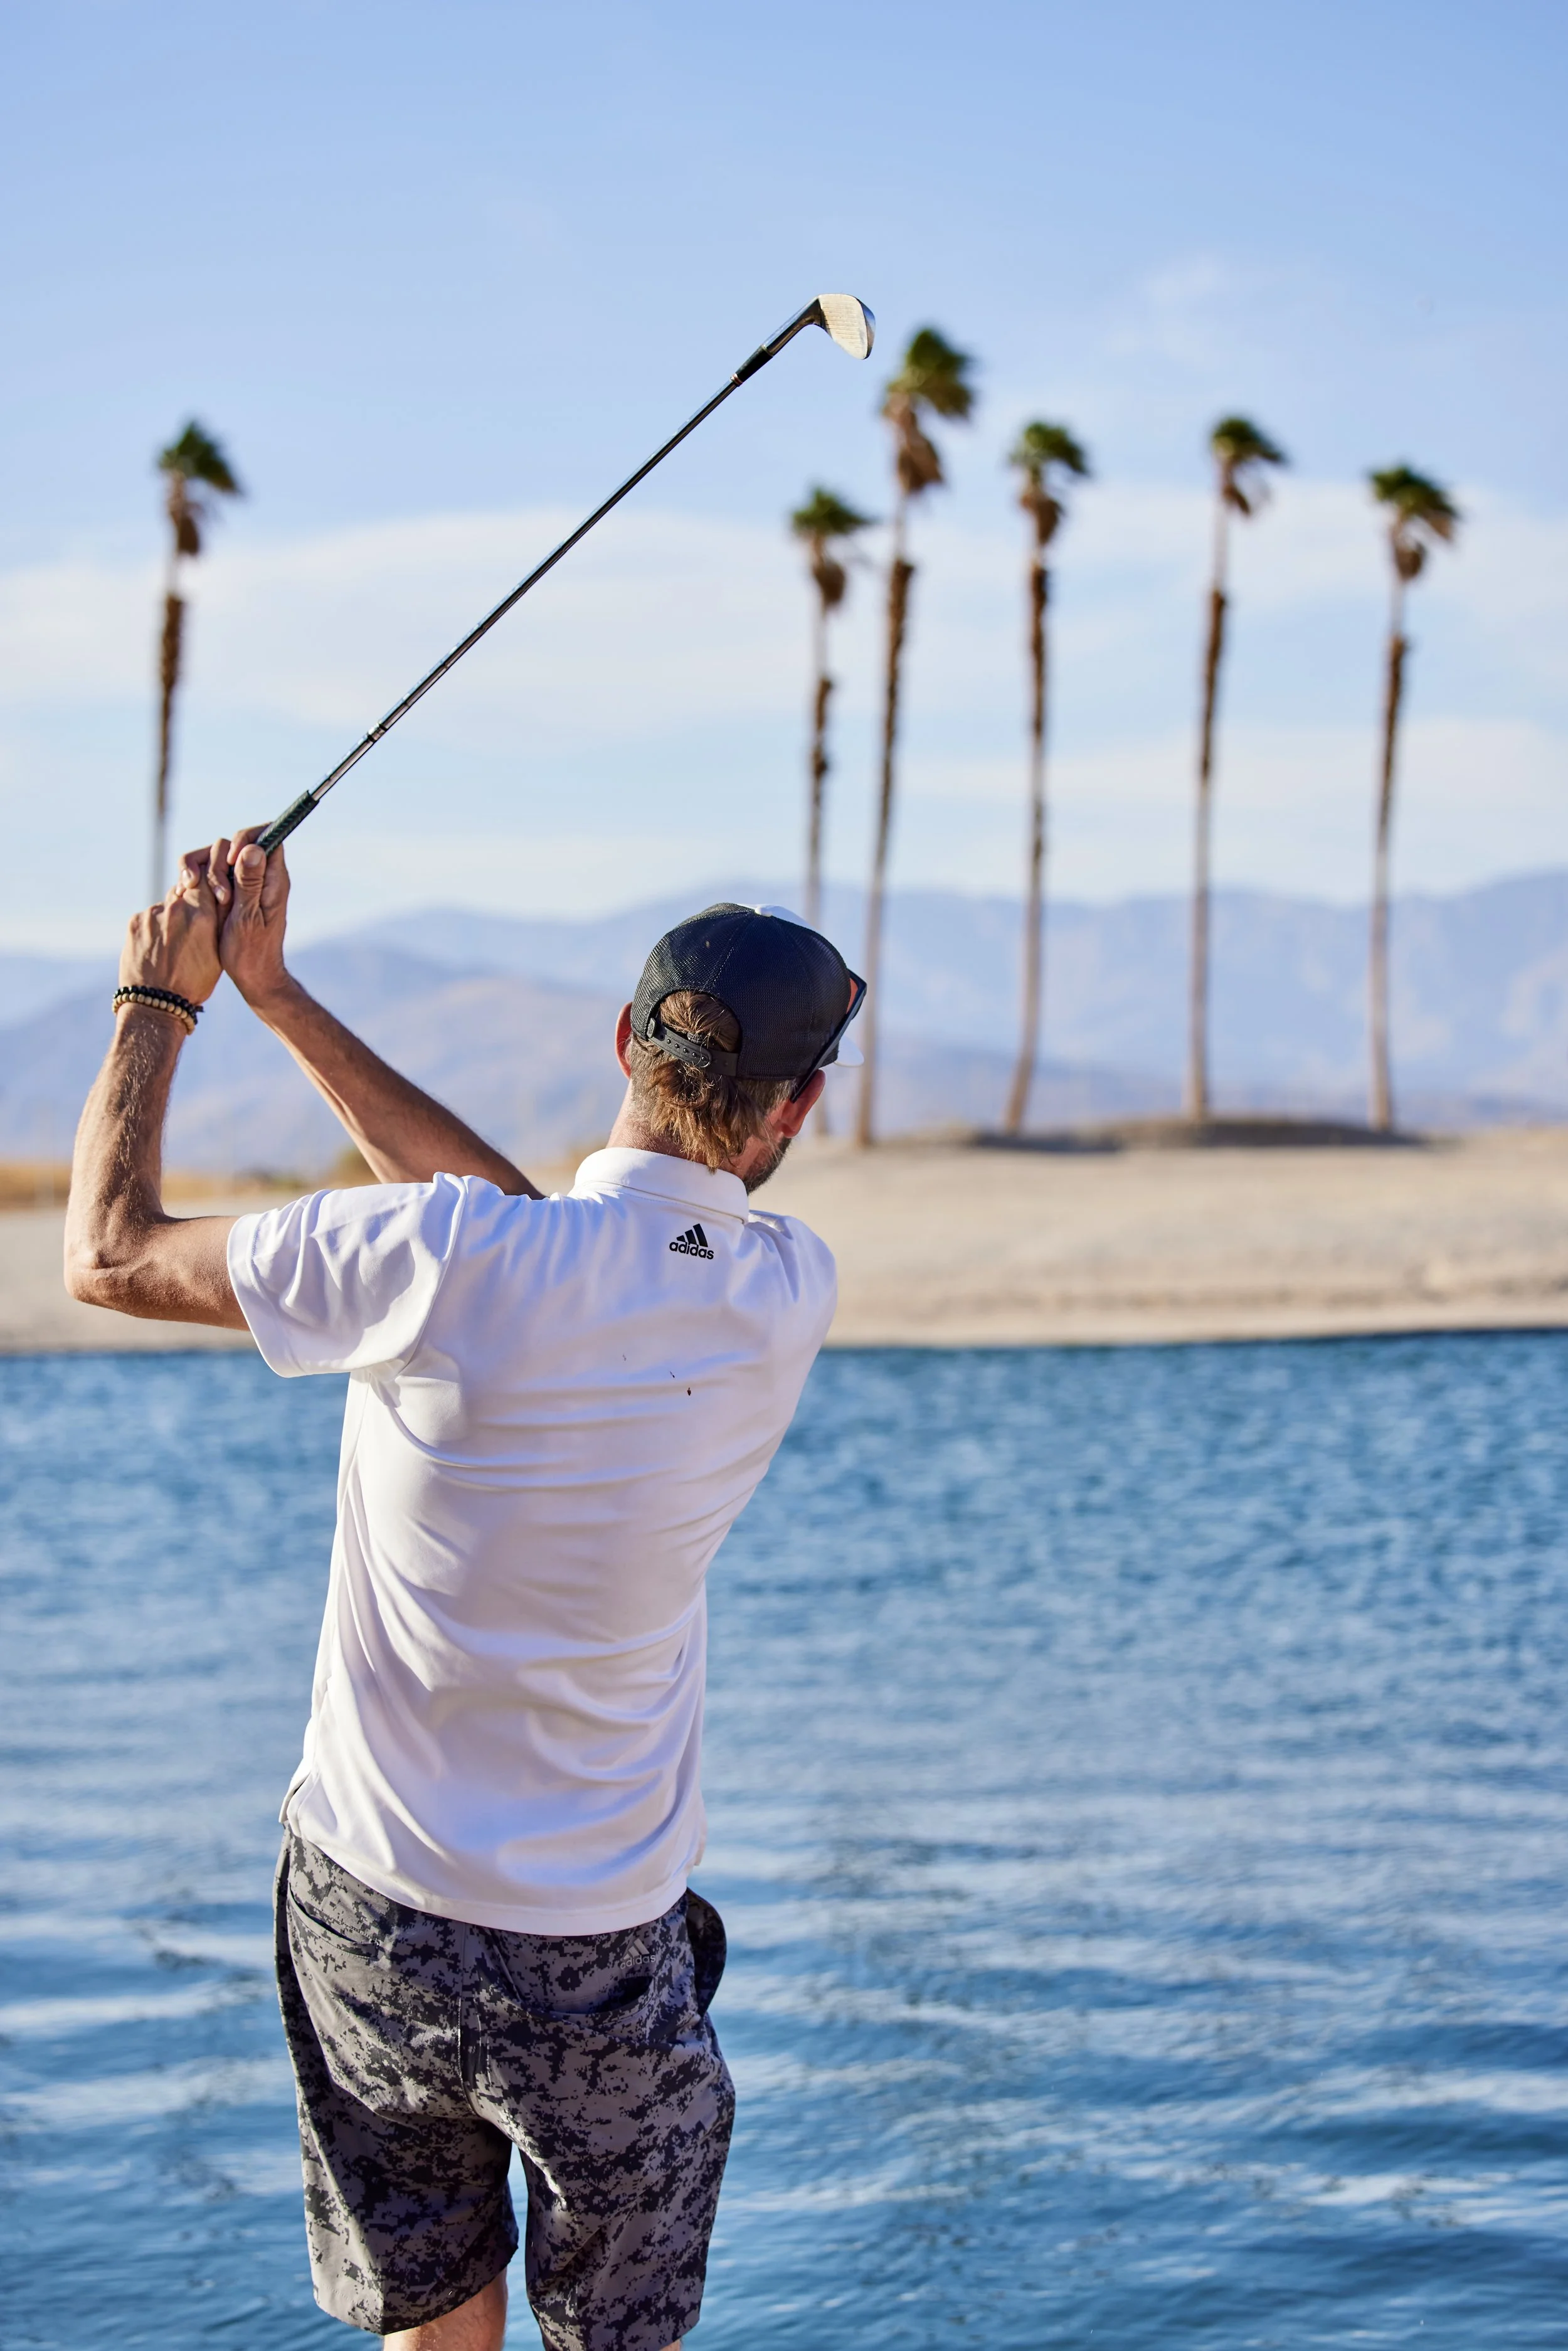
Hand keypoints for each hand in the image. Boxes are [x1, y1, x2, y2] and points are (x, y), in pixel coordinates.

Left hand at [118, 862, 222, 1007]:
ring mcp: (152, 915)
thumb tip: (225, 898)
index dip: (209, 887)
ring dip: (170, 919)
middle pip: (184, 891)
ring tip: (172, 945)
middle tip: (191, 927)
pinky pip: (148, 918)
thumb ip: (220, 923)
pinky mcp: (135, 922)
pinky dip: (154, 929)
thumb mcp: (218, 955)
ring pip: (165, 906)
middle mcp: (176, 909)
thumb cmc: (194, 984)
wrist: (156, 1004)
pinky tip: (157, 949)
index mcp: (202, 916)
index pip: (207, 882)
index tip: (210, 895)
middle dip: (189, 903)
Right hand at [183, 828, 292, 1009]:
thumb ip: (250, 882)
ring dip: (207, 871)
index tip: (230, 861)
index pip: (269, 835)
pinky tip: (191, 893)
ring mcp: (248, 883)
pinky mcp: (233, 891)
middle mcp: (264, 876)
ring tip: (204, 895)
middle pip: (240, 842)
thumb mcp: (247, 918)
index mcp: (275, 879)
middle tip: (218, 893)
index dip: (245, 838)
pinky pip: (216, 872)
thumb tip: (254, 848)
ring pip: (223, 857)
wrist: (252, 976)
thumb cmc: (251, 953)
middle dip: (220, 860)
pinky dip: (201, 878)